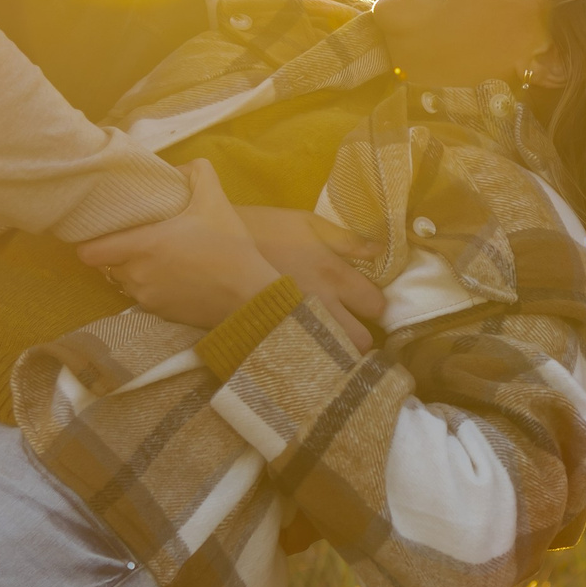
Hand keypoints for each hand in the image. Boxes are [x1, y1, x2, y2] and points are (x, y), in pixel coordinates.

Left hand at [77, 161, 280, 331]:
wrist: (249, 296)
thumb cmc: (229, 247)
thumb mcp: (215, 199)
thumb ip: (195, 172)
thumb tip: (178, 169)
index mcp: (142, 246)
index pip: (89, 253)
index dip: (90, 242)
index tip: (101, 232)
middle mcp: (137, 275)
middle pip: (107, 265)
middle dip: (117, 253)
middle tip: (135, 239)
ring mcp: (147, 298)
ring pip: (124, 282)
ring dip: (133, 271)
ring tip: (155, 258)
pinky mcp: (160, 315)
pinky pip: (143, 297)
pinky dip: (150, 287)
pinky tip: (173, 277)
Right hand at [237, 206, 384, 351]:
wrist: (205, 250)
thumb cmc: (258, 229)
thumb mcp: (304, 222)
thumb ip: (346, 239)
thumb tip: (380, 250)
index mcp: (331, 275)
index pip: (375, 306)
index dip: (374, 306)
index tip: (364, 304)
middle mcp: (319, 306)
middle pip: (360, 342)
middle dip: (359, 338)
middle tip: (348, 328)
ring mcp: (294, 328)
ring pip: (334, 360)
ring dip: (336, 352)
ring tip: (326, 341)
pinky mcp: (270, 343)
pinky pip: (301, 365)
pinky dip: (306, 360)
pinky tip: (300, 347)